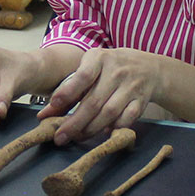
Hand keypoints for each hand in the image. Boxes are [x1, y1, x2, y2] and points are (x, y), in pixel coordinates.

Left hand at [42, 47, 162, 144]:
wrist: (149, 67)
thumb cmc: (110, 68)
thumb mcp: (91, 68)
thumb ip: (69, 89)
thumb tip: (45, 114)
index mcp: (99, 58)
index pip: (83, 76)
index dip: (67, 92)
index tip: (53, 105)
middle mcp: (117, 71)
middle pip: (94, 102)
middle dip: (75, 123)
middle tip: (60, 137)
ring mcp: (131, 86)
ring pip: (109, 113)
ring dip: (91, 129)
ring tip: (77, 137)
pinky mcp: (142, 100)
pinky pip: (127, 119)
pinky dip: (115, 128)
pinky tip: (103, 133)